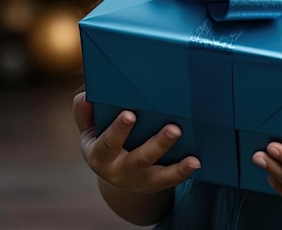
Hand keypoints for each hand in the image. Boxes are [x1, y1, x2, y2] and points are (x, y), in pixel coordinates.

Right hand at [73, 91, 200, 193]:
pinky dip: (183, 171)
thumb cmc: (104, 140)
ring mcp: (140, 179)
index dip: (118, 130)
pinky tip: (196, 161)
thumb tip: (85, 96)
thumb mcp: (90, 130)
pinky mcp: (156, 183)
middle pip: (139, 159)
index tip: (129, 114)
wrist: (115, 174)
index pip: (108, 144)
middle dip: (157, 144)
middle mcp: (119, 171)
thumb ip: (85, 113)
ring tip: (191, 145)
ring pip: (158, 172)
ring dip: (175, 162)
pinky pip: (171, 180)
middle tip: (173, 128)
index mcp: (100, 155)